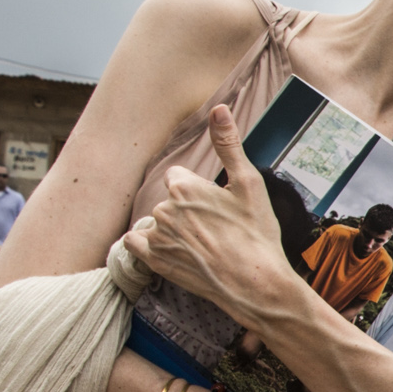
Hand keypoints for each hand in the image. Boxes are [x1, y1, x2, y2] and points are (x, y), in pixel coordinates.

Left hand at [130, 103, 299, 328]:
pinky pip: (135, 244)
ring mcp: (157, 236)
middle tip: (216, 230)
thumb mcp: (249, 184)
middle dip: (187, 211)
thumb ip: (228, 144)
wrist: (256, 283)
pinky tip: (171, 251)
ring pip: (158, 222)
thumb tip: (219, 108)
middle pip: (169, 201)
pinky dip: (147, 245)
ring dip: (173, 230)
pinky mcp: (154, 261)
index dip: (199, 191)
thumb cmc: (256, 234)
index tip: (216, 207)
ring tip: (202, 246)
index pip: (179, 178)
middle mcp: (164, 208)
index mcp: (184, 186)